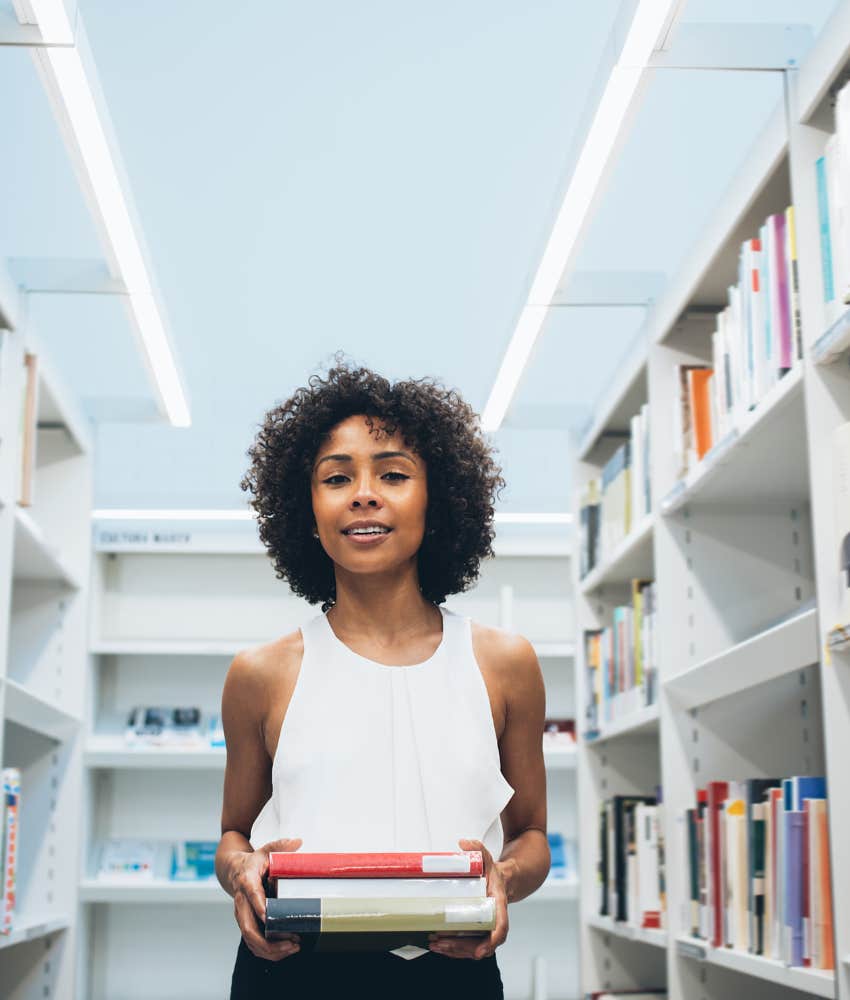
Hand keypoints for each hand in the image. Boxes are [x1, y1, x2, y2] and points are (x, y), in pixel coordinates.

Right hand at [229, 837, 302, 960]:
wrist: (233, 871)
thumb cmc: (253, 862)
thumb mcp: (265, 850)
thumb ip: (280, 846)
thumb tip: (298, 841)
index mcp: (246, 881)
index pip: (251, 895)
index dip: (259, 906)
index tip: (269, 917)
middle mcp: (241, 902)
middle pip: (249, 927)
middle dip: (269, 940)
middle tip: (293, 941)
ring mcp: (241, 916)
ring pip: (251, 940)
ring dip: (271, 950)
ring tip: (293, 948)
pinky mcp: (244, 924)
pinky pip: (253, 944)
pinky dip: (268, 951)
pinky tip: (285, 950)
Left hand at [428, 838, 508, 959]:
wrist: (504, 881)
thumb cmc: (494, 873)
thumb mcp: (488, 859)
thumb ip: (478, 848)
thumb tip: (464, 843)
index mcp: (499, 905)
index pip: (500, 928)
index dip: (492, 941)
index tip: (481, 951)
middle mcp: (495, 921)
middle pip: (483, 944)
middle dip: (461, 947)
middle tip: (441, 943)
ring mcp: (488, 929)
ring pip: (474, 949)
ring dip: (455, 951)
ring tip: (436, 945)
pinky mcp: (479, 932)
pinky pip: (469, 946)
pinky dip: (455, 950)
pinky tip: (440, 946)